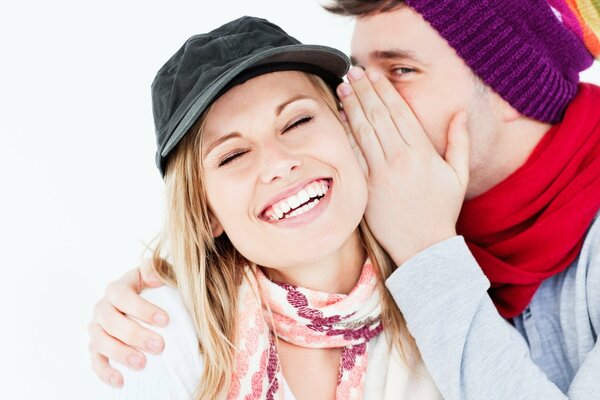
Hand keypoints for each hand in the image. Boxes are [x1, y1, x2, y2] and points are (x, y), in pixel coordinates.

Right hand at [88, 259, 167, 386]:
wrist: (144, 306)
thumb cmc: (156, 289)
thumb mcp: (159, 274)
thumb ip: (157, 269)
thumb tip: (155, 277)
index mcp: (116, 289)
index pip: (123, 296)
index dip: (142, 308)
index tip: (165, 320)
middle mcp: (102, 308)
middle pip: (111, 321)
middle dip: (135, 334)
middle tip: (159, 346)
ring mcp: (96, 329)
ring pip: (100, 342)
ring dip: (120, 353)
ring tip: (142, 364)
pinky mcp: (95, 348)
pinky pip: (95, 361)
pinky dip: (105, 372)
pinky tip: (120, 381)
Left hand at [337, 67, 469, 264]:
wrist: (423, 247)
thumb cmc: (442, 210)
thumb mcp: (457, 175)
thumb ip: (458, 142)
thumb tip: (460, 112)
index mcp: (422, 152)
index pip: (399, 112)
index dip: (384, 90)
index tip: (373, 74)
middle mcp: (399, 159)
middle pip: (377, 116)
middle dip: (363, 90)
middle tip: (352, 72)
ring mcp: (380, 174)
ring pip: (362, 132)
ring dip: (351, 106)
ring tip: (343, 87)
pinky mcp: (366, 188)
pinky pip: (353, 155)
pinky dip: (345, 134)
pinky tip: (339, 118)